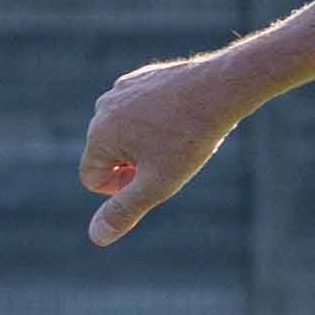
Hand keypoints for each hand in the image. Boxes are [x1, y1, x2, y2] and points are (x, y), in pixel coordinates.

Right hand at [82, 50, 248, 244]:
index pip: (93, 180)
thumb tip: (96, 237)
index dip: (125, 188)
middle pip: (110, 155)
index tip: (155, 177)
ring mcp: (121, 90)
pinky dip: (159, 121)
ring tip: (181, 137)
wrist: (221, 89)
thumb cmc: (189, 138)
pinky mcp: (142, 78)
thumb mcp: (158, 183)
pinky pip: (142, 111)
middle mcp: (101, 110)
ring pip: (128, 133)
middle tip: (174, 156)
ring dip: (149, 144)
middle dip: (138, 165)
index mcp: (98, 135)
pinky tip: (185, 118)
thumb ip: (125, 210)